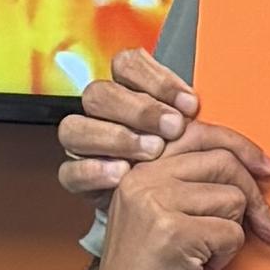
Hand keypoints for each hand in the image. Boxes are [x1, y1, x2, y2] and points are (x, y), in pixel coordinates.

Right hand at [57, 50, 191, 196]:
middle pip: (99, 94)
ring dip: (118, 138)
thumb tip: (199, 107)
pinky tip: (122, 174)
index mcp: (124, 90)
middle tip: (173, 128)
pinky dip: (94, 171)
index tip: (188, 103)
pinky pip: (69, 169)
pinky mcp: (76, 176)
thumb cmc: (172, 159)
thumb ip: (186, 115)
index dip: (157, 79)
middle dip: (140, 110)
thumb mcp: (186, 132)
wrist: (156, 205)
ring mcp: (83, 143)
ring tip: (152, 152)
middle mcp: (98, 112)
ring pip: (76, 128)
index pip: (126, 65)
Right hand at [73, 117, 269, 269]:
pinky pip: (232, 234)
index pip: (201, 134)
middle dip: (255, 198)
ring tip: (201, 257)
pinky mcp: (174, 234)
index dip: (242, 149)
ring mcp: (157, 204)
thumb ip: (187, 187)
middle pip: (225, 163)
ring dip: (230, 235)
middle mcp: (144, 179)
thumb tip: (249, 168)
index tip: (266, 169)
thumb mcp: (157, 218)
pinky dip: (225, 259)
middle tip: (269, 227)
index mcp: (140, 170)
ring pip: (234, 200)